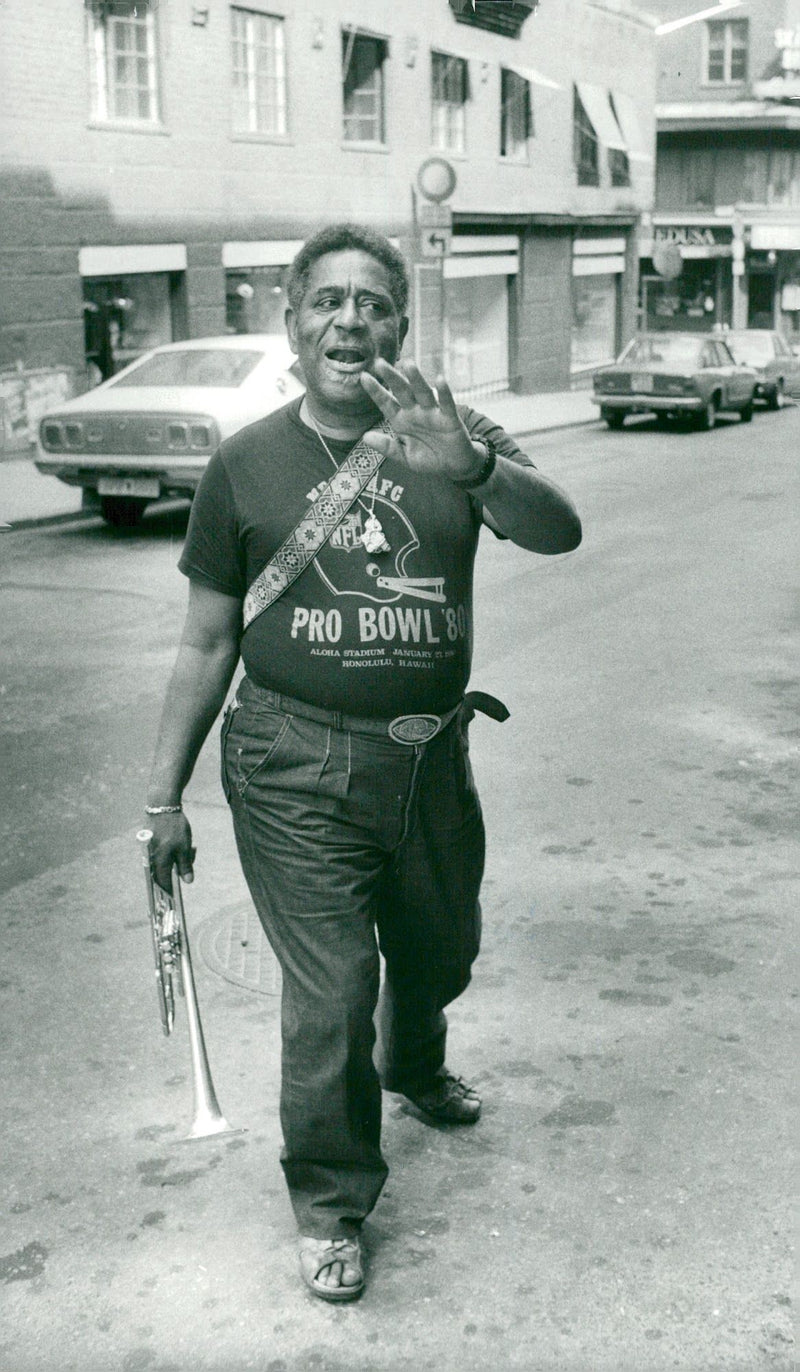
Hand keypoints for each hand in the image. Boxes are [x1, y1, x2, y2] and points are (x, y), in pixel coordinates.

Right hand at [147, 811, 195, 891]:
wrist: (162, 805)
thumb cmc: (173, 827)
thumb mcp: (184, 847)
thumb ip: (185, 865)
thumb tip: (188, 881)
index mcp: (159, 862)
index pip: (163, 884)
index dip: (170, 892)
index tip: (176, 897)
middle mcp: (151, 859)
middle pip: (165, 873)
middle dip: (180, 868)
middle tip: (192, 854)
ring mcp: (149, 851)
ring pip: (165, 862)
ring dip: (179, 857)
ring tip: (190, 845)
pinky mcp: (151, 843)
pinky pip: (163, 853)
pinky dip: (174, 851)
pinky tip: (183, 841)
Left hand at [360, 360, 480, 480]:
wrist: (453, 467)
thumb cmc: (428, 459)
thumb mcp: (404, 456)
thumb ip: (386, 447)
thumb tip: (365, 437)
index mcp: (401, 420)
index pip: (386, 403)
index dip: (376, 391)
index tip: (363, 377)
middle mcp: (415, 412)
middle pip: (402, 391)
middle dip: (392, 378)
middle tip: (380, 363)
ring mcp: (433, 413)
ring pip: (423, 393)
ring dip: (416, 379)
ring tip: (408, 364)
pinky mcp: (450, 419)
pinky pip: (446, 404)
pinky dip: (444, 392)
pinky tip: (440, 379)